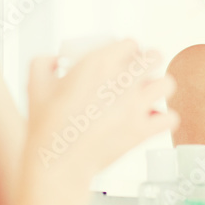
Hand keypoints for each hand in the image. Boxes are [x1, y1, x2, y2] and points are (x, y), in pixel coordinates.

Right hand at [24, 39, 178, 179]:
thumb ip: (43, 62)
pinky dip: (164, 119)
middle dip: (150, 62)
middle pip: (155, 57)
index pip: (131, 43)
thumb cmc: (45, 125)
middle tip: (142, 72)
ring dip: (159, 88)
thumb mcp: (34, 84)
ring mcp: (135, 106)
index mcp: (99, 63)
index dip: (129, 49)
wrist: (58, 162)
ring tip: (149, 95)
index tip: (124, 58)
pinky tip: (152, 120)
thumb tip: (56, 59)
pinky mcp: (142, 131)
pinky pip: (170, 117)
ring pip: (167, 84)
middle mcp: (122, 80)